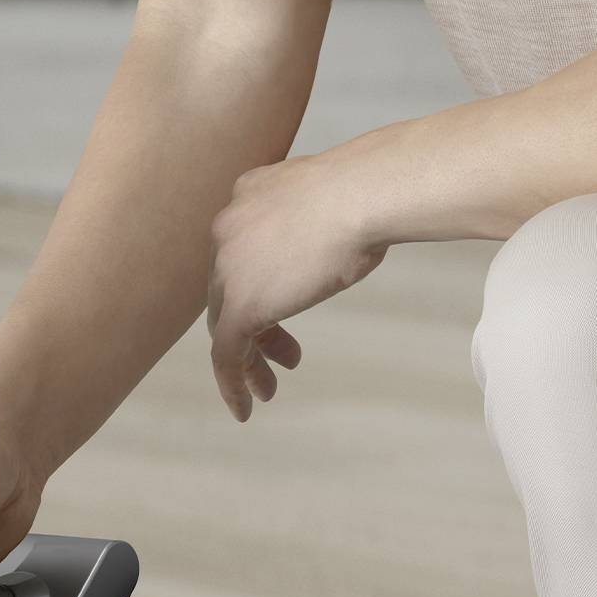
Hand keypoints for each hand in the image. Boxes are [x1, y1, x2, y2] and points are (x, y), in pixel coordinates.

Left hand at [206, 152, 385, 418]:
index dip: (264, 284)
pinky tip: (246, 408)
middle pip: (231, 290)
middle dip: (259, 326)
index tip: (287, 302)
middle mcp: (228, 229)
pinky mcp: (240, 304)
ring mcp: (229, 267)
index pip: (243, 253)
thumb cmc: (370, 188)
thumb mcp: (335, 195)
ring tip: (270, 388)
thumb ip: (319, 214)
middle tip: (286, 356)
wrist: (366, 192)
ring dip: (249, 359)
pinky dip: (233, 383)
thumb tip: (340, 229)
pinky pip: (226, 354)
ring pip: (226, 324)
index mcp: (248, 197)